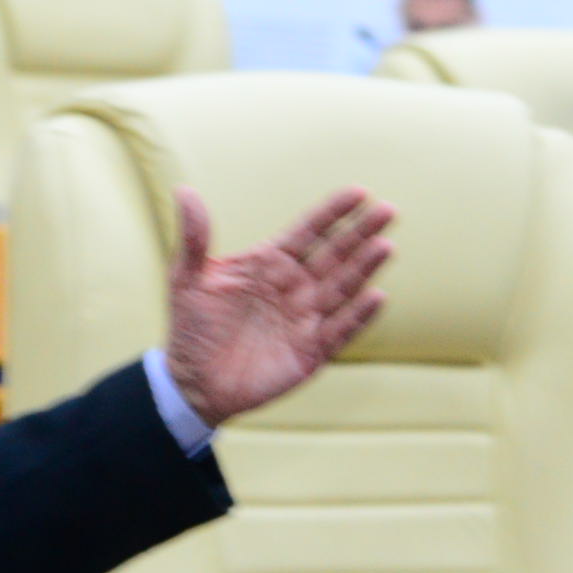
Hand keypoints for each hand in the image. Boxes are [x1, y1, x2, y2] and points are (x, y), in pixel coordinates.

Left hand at [163, 184, 394, 427]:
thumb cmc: (192, 326)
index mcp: (271, 262)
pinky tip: (377, 295)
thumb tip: (185, 191)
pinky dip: (359, 315)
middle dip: (361, 233)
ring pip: (343, 287)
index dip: (333, 212)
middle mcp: (296, 286)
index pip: (309, 230)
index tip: (359, 192)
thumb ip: (194, 237)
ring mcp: (306, 317)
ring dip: (365, 267)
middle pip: (336, 254)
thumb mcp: (188, 278)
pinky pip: (341, 330)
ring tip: (386, 245)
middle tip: (388, 210)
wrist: (192, 381)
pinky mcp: (312, 351)